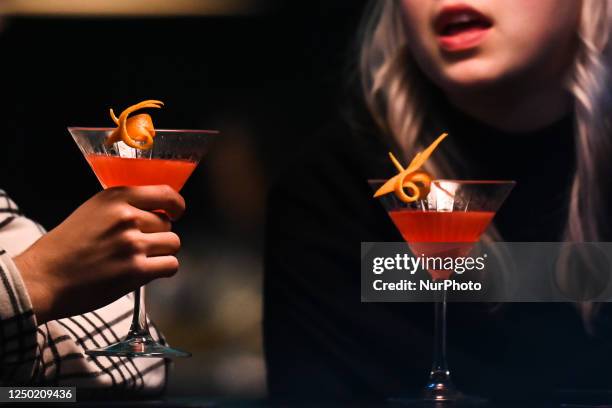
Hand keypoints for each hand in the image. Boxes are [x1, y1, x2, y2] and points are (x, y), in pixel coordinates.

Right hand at [14, 185, 184, 323]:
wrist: (44, 278)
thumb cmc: (64, 248)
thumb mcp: (92, 211)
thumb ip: (122, 207)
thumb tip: (154, 210)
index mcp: (116, 198)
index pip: (166, 194)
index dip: (176, 205)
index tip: (176, 212)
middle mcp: (127, 217)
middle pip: (168, 223)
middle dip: (158, 234)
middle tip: (138, 245)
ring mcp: (133, 244)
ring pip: (173, 244)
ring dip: (162, 252)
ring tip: (141, 259)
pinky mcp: (137, 270)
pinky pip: (171, 265)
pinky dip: (163, 269)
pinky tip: (147, 271)